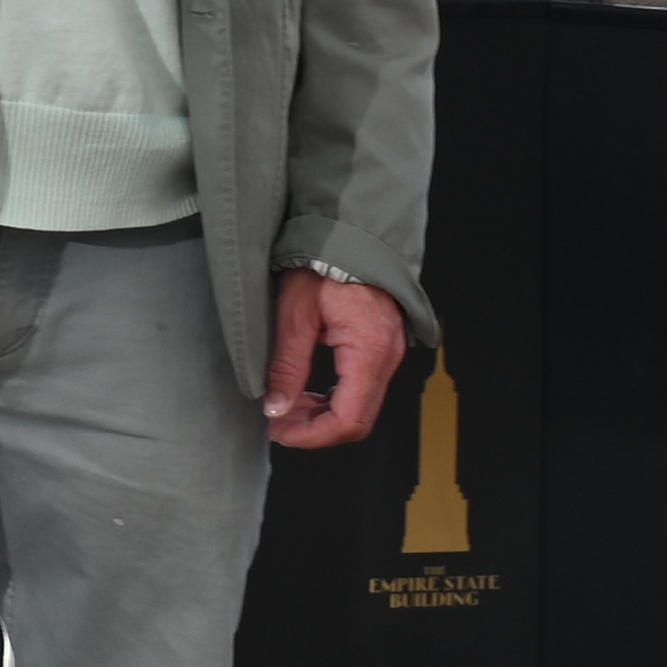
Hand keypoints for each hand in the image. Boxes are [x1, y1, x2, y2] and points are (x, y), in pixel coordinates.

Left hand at [261, 269, 408, 449]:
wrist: (350, 230)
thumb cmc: (324, 261)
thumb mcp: (295, 314)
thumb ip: (286, 367)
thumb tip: (276, 409)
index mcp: (369, 351)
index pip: (348, 420)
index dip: (312, 436)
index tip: (280, 432)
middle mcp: (388, 357)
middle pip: (358, 420)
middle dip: (316, 429)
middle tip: (279, 422)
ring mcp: (390, 352)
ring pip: (362, 407)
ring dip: (324, 415)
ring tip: (289, 406)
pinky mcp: (384, 345)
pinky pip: (364, 387)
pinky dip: (336, 398)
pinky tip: (309, 391)